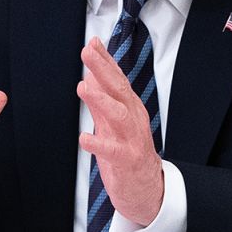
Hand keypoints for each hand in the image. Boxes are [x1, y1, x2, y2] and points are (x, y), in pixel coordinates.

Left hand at [77, 37, 164, 225]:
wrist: (149, 189)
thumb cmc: (128, 151)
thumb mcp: (113, 120)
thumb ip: (102, 97)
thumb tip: (91, 72)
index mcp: (130, 107)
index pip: (117, 78)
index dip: (106, 60)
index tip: (93, 43)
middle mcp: (133, 119)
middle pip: (119, 89)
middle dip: (103, 69)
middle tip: (87, 52)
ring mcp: (131, 139)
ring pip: (118, 115)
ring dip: (101, 100)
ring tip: (83, 88)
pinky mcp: (127, 160)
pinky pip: (112, 151)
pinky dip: (98, 144)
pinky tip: (84, 138)